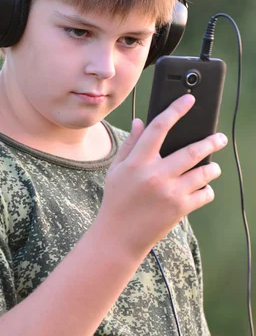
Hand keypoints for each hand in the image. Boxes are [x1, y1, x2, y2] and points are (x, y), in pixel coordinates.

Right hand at [98, 94, 226, 256]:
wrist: (118, 236)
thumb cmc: (116, 201)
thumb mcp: (116, 170)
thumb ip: (129, 145)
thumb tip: (139, 122)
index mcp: (137, 162)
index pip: (158, 127)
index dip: (176, 109)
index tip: (189, 99)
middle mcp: (155, 174)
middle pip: (192, 150)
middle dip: (211, 142)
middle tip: (219, 137)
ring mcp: (170, 192)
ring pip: (203, 172)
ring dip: (212, 168)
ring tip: (213, 167)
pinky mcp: (180, 209)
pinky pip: (204, 194)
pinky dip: (206, 190)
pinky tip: (202, 189)